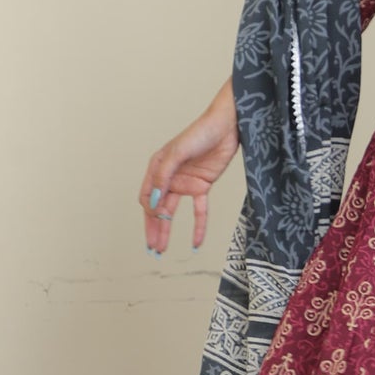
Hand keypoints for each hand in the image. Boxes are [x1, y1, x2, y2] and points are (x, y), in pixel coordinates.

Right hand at [139, 77, 238, 255]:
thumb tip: (153, 202)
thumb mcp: (177, 153)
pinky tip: (196, 242)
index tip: (156, 221)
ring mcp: (186, 182)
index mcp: (157, 167)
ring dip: (168, 230)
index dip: (149, 211)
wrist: (228, 126)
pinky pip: (199, 210)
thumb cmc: (200, 133)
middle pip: (157, 208)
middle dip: (153, 228)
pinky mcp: (203, 186)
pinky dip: (198, 226)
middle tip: (152, 248)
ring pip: (174, 211)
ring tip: (162, 249)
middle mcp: (169, 176)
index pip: (147, 195)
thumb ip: (163, 177)